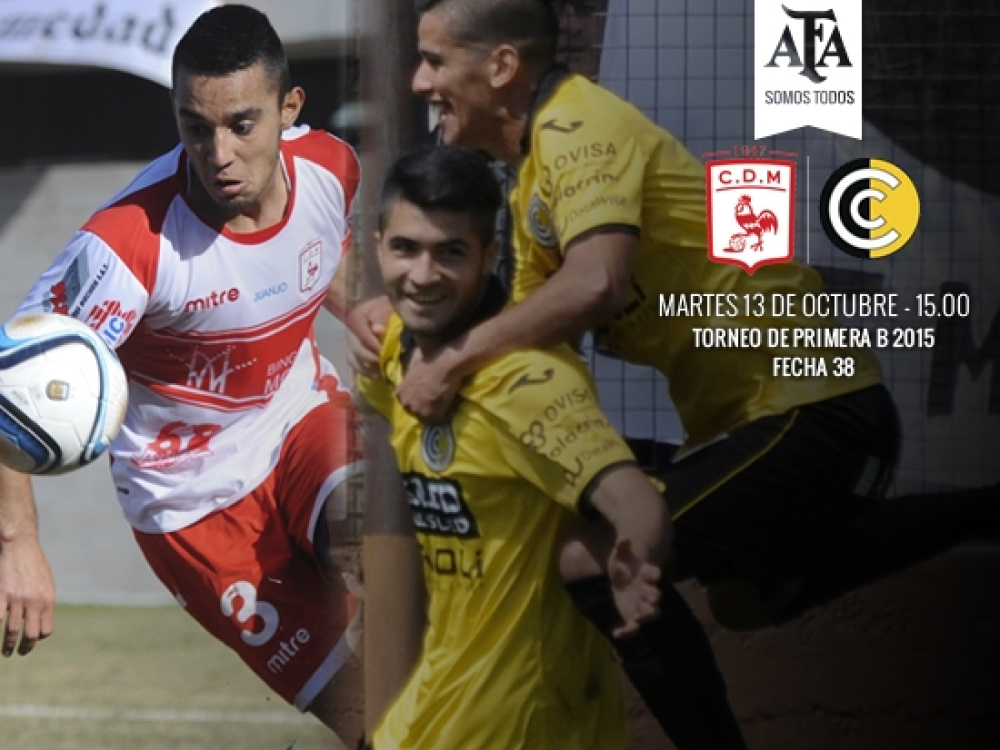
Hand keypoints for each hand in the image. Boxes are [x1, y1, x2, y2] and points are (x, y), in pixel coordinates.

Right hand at [0, 534, 54, 655]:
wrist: (21, 547)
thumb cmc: (35, 563)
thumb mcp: (47, 582)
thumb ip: (44, 601)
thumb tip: (42, 617)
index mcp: (48, 600)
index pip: (46, 629)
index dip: (40, 637)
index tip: (34, 639)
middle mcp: (34, 603)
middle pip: (31, 635)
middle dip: (26, 648)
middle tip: (20, 653)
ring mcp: (17, 600)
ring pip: (13, 631)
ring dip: (9, 645)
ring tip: (7, 653)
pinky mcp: (1, 596)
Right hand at [346, 296, 392, 376]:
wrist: (369, 304)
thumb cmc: (379, 306)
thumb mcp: (382, 306)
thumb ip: (381, 317)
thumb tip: (378, 330)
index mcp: (355, 321)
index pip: (364, 338)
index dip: (375, 347)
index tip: (387, 354)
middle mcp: (350, 334)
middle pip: (357, 351)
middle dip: (371, 360)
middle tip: (385, 364)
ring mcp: (349, 343)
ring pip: (353, 360)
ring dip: (365, 369)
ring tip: (379, 375)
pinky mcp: (352, 350)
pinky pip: (353, 363)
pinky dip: (363, 371)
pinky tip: (375, 375)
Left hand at [395, 343, 464, 422]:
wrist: (445, 365)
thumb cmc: (431, 362)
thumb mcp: (412, 367)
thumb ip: (409, 377)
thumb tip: (410, 376)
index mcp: (399, 393)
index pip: (408, 404)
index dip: (419, 401)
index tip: (427, 398)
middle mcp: (405, 403)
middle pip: (416, 412)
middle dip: (425, 408)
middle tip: (436, 402)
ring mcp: (417, 410)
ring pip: (427, 418)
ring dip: (436, 413)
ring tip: (444, 406)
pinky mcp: (430, 414)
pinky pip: (439, 419)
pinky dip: (446, 415)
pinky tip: (450, 407)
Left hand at [608, 538, 660, 637]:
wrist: (623, 579)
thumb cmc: (624, 565)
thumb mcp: (620, 554)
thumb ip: (622, 547)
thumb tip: (624, 538)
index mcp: (646, 574)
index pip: (653, 573)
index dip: (654, 573)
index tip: (655, 574)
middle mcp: (648, 591)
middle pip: (655, 596)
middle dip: (654, 598)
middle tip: (652, 601)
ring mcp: (642, 605)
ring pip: (650, 613)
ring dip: (646, 616)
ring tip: (637, 619)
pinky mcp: (633, 616)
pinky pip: (632, 627)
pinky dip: (627, 632)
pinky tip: (616, 633)